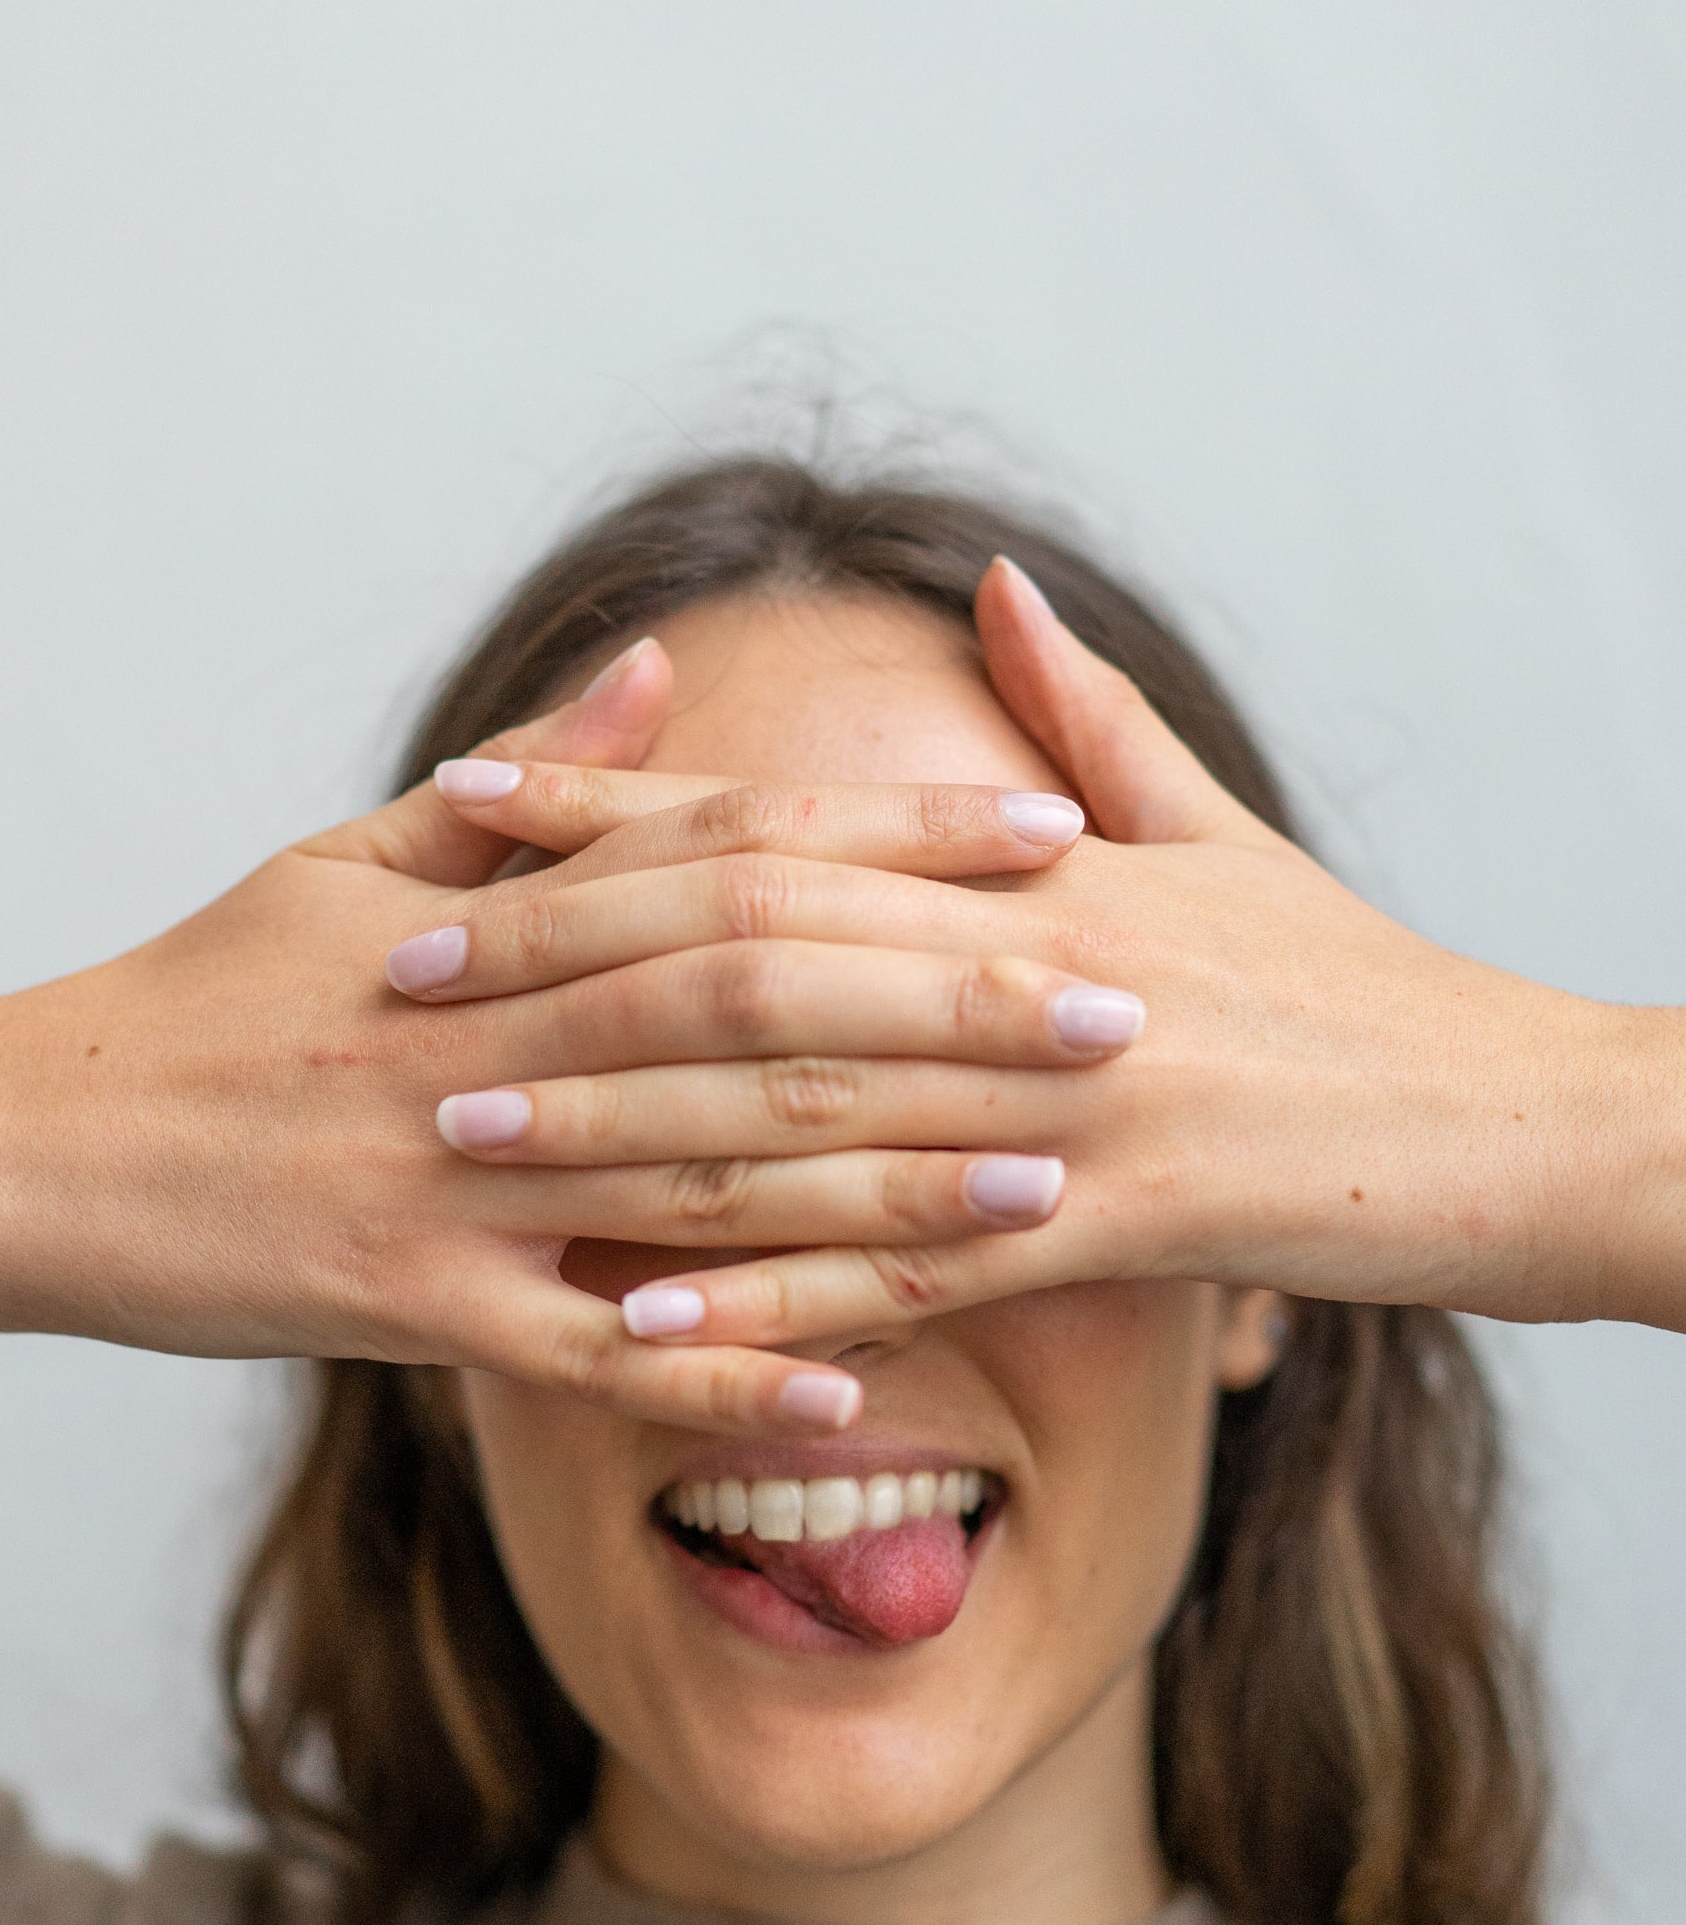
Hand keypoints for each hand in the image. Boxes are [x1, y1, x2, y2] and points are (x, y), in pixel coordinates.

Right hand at [0, 636, 1121, 1429]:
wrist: (20, 1143)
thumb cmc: (201, 994)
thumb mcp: (351, 856)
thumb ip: (532, 779)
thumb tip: (670, 665)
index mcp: (493, 913)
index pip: (731, 854)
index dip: (899, 842)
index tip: (1058, 834)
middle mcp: (492, 1033)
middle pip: (757, 1003)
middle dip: (950, 1005)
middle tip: (1127, 1004)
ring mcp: (452, 1174)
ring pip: (706, 1175)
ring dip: (888, 1182)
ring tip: (1054, 1183)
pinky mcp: (406, 1309)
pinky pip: (595, 1354)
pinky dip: (730, 1371)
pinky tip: (867, 1387)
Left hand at [421, 563, 1685, 1342]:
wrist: (1528, 1122)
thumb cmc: (1359, 986)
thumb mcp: (1221, 832)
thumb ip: (1087, 719)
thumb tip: (993, 589)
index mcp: (1035, 866)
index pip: (781, 824)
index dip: (610, 814)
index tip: (462, 801)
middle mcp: (1030, 968)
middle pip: (748, 958)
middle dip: (561, 968)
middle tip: (398, 982)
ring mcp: (1068, 1102)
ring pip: (798, 1115)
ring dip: (613, 1135)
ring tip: (459, 1145)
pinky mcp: (1118, 1229)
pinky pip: (904, 1276)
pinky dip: (763, 1308)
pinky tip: (634, 1335)